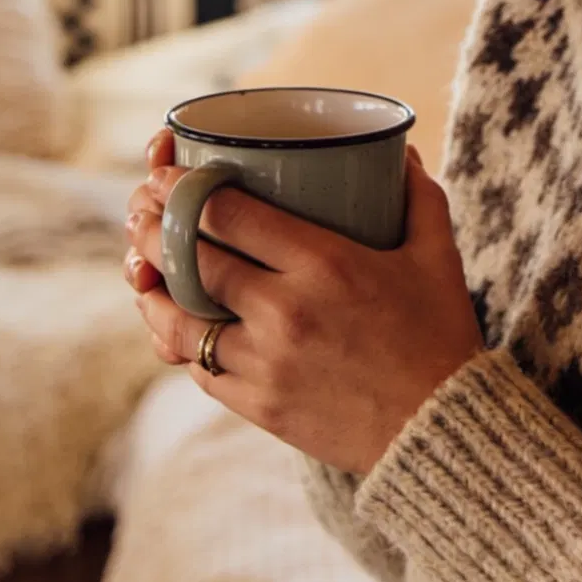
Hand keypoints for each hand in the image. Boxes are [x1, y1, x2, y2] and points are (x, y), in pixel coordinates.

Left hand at [123, 130, 481, 474]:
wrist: (439, 430)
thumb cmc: (440, 335)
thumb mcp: (437, 255)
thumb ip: (418, 196)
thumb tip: (404, 151)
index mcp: (324, 263)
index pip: (226, 214)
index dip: (183, 188)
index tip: (163, 173)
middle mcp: (284, 311)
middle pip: (191, 260)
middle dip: (154, 228)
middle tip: (141, 209)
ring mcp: (264, 363)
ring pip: (179, 320)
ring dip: (152, 289)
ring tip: (141, 268)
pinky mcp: (257, 405)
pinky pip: (199, 367)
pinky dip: (180, 342)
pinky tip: (173, 324)